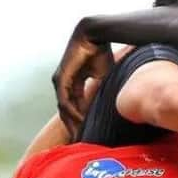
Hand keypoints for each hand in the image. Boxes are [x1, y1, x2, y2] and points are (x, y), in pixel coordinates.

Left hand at [51, 22, 113, 140]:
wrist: (94, 36)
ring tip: (79, 136)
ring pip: (64, 108)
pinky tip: (80, 120)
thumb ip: (103, 90)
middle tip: (80, 142)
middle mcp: (64, 83)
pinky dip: (71, 111)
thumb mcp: (104, 77)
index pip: (75, 106)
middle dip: (73, 126)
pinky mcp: (60, 78)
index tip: (88, 134)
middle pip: (67, 111)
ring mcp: (60, 81)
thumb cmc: (101, 53)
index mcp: (74, 83)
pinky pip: (65, 99)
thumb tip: (117, 103)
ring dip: (71, 122)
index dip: (81, 120)